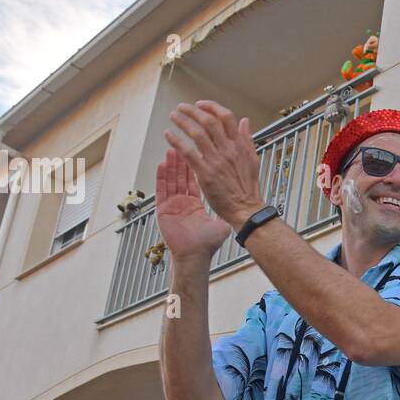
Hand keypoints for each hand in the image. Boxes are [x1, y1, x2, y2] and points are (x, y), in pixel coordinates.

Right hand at [154, 148, 231, 263]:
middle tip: (184, 143)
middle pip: (181, 177)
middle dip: (182, 160)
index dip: (195, 166)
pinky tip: (162, 164)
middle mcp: (183, 203)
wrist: (196, 256)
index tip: (197, 151)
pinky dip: (162, 177)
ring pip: (171, 180)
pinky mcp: (163, 210)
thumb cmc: (207, 244)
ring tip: (172, 148)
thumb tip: (238, 203)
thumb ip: (226, 210)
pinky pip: (162, 190)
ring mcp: (172, 205)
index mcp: (195, 205)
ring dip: (171, 165)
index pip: (195, 180)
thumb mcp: (220, 223)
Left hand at [165, 101, 263, 228]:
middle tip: (183, 107)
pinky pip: (188, 153)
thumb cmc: (248, 188)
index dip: (212, 107)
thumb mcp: (253, 159)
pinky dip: (177, 141)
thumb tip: (245, 121)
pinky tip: (169, 135)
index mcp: (239, 145)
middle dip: (193, 111)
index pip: (226, 117)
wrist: (246, 209)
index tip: (202, 104)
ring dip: (183, 122)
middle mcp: (227, 150)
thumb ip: (247, 138)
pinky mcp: (205, 173)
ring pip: (197, 133)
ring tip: (174, 117)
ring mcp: (216, 161)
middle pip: (209, 121)